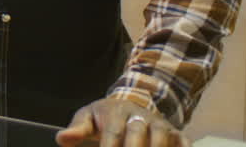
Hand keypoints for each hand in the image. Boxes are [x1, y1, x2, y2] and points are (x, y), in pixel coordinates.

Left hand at [56, 98, 189, 146]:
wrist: (131, 104)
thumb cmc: (105, 117)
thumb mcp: (88, 118)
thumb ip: (77, 129)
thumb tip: (62, 138)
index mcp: (116, 111)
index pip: (112, 132)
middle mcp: (140, 116)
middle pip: (138, 133)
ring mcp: (159, 124)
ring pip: (162, 136)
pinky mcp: (175, 133)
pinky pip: (183, 142)